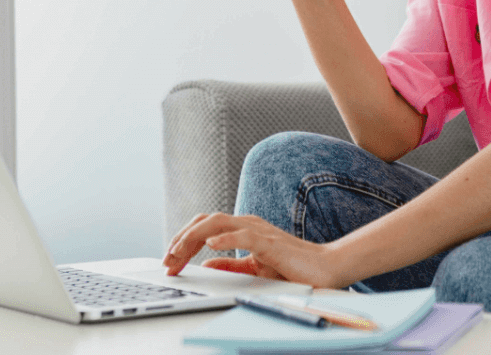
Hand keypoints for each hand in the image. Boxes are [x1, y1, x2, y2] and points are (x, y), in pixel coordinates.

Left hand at [162, 212, 347, 287]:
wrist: (324, 268)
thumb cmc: (292, 266)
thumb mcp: (254, 267)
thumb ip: (231, 264)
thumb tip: (207, 264)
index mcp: (243, 229)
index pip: (205, 227)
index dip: (183, 241)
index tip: (170, 261)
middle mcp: (247, 224)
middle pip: (205, 221)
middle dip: (181, 239)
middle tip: (167, 259)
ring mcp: (259, 230)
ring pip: (218, 223)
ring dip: (193, 238)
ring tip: (178, 251)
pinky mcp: (270, 242)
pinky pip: (244, 236)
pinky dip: (225, 238)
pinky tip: (210, 245)